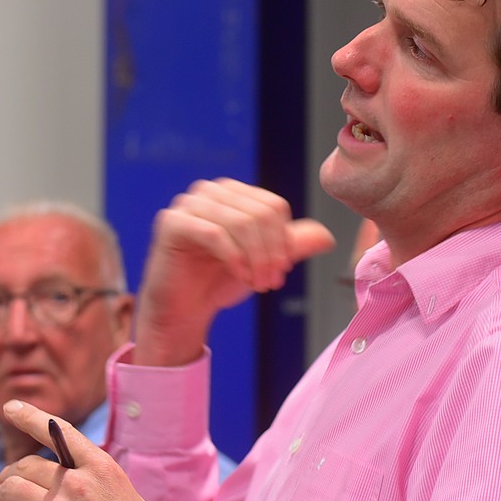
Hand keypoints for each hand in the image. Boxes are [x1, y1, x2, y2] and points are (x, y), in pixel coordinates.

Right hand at [133, 178, 334, 366]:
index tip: (281, 271)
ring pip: (240, 222)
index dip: (283, 241)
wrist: (182, 309)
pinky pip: (215, 234)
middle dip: (271, 252)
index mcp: (233, 193)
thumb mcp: (263, 262)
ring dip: (256, 258)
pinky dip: (235, 259)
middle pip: (260, 212)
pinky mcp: (172, 223)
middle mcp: (210, 191)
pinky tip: (240, 276)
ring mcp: (188, 204)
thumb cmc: (219, 282)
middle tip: (270, 282)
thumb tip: (328, 237)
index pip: (273, 206)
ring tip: (257, 283)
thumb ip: (291, 246)